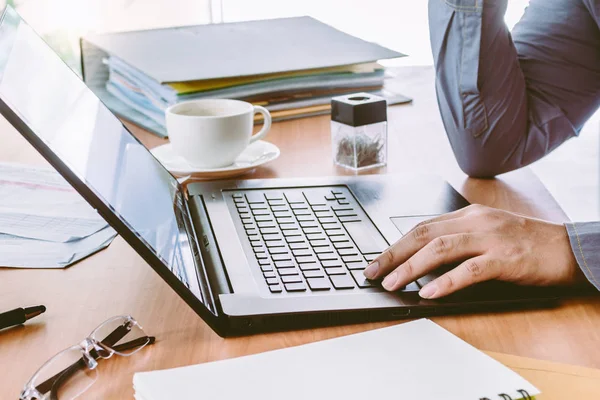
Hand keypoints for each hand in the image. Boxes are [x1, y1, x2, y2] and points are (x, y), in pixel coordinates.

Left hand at [363, 205, 585, 298]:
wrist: (569, 247)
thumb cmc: (525, 243)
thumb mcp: (486, 234)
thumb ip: (457, 241)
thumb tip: (422, 261)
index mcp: (467, 215)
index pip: (422, 227)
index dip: (395, 245)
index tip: (376, 261)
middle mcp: (475, 221)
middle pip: (423, 234)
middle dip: (393, 254)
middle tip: (372, 273)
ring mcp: (491, 238)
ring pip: (441, 248)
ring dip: (411, 267)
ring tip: (392, 283)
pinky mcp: (507, 257)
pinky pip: (470, 269)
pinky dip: (447, 282)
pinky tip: (430, 293)